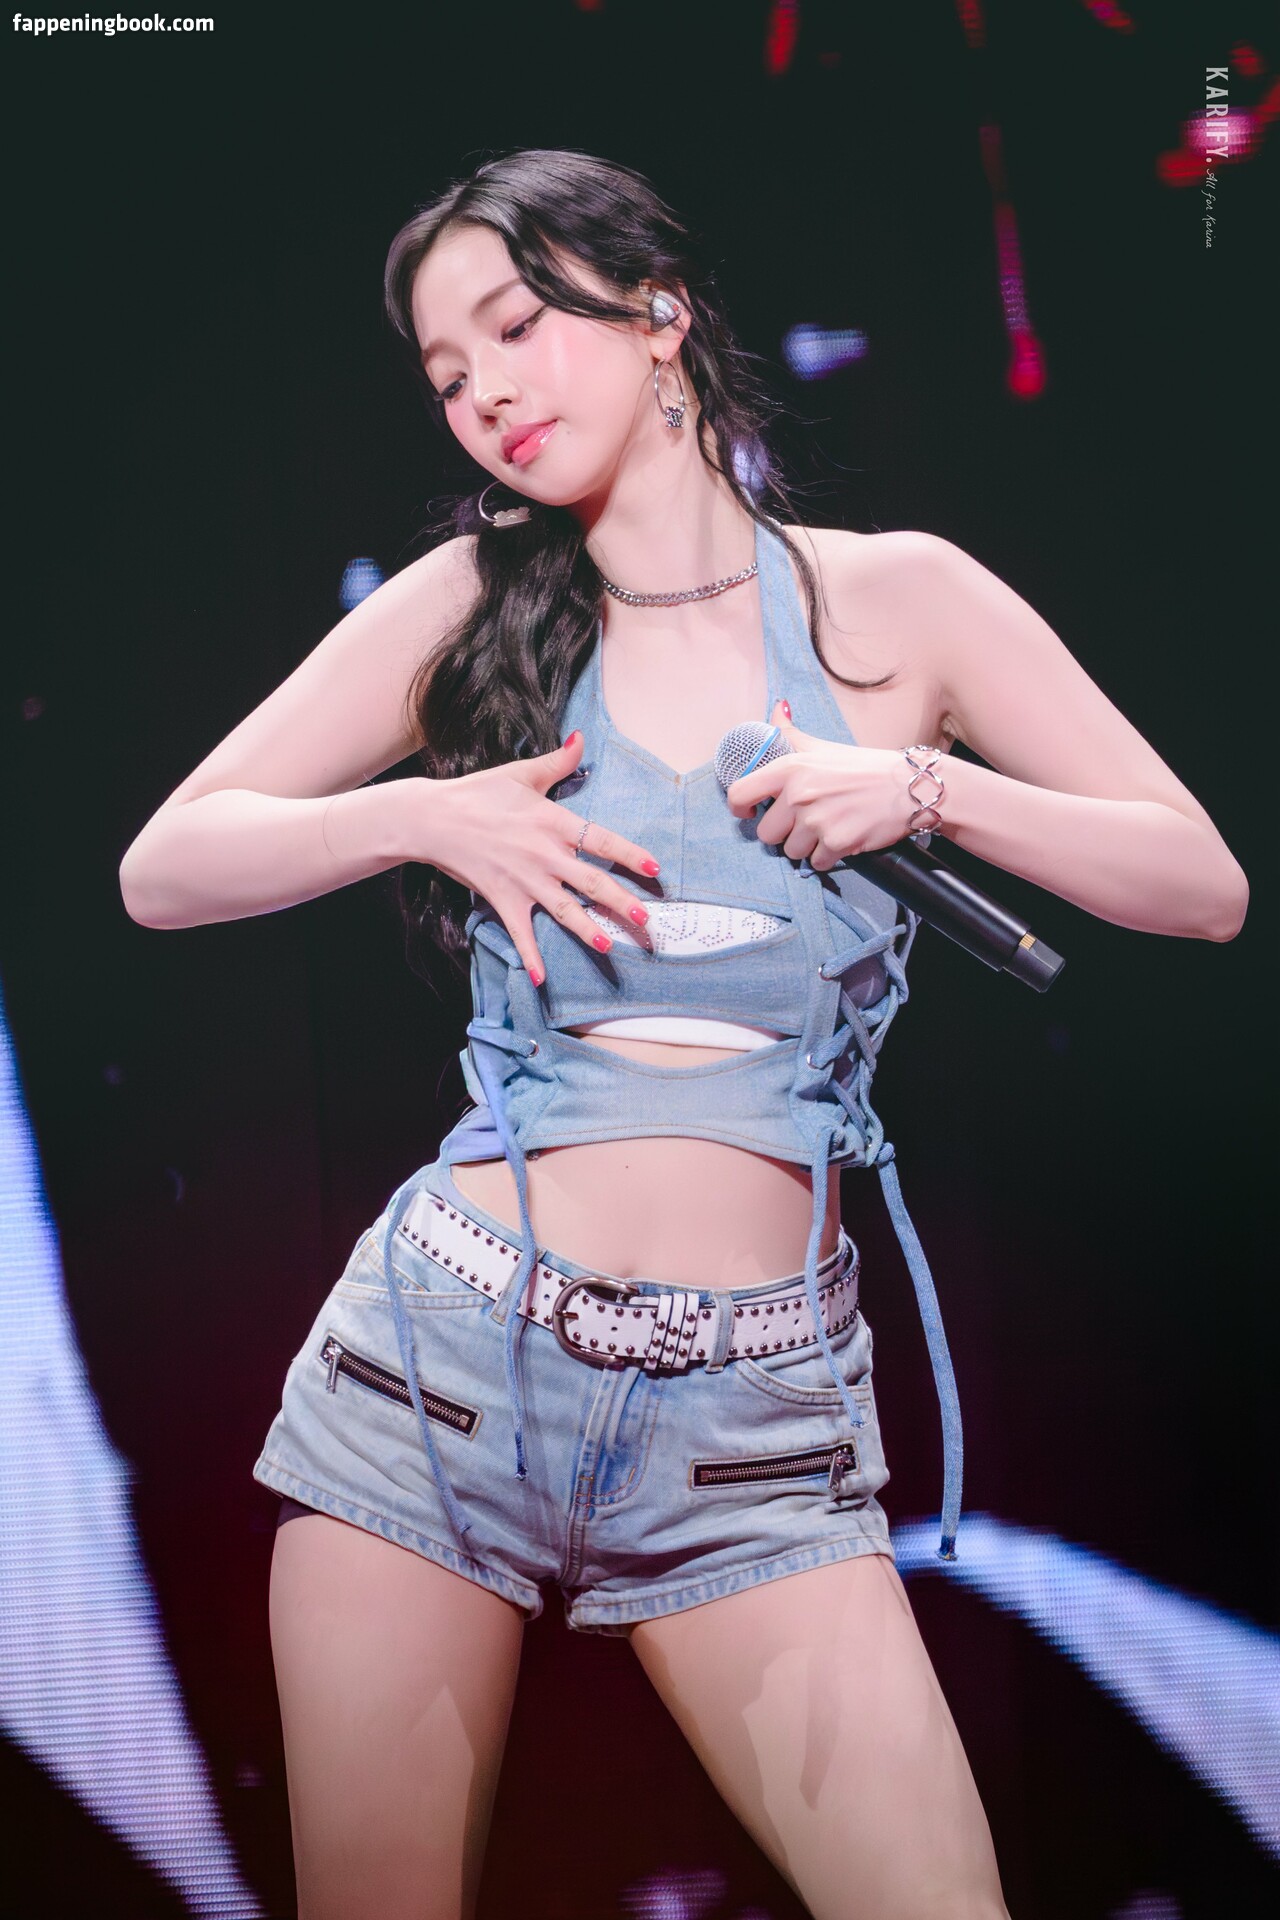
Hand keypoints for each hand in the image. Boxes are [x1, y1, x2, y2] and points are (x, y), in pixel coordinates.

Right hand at [412, 731, 659, 984]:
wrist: (433, 819)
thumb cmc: (478, 793)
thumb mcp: (521, 773)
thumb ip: (558, 762)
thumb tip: (582, 739)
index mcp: (553, 822)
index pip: (602, 840)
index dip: (630, 856)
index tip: (655, 870)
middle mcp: (544, 855)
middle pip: (592, 883)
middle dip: (622, 904)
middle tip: (648, 922)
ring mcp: (524, 881)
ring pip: (564, 910)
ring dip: (588, 931)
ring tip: (610, 946)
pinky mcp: (502, 899)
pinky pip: (520, 933)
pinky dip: (530, 956)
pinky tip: (540, 979)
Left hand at [725, 700, 916, 871]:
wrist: (908, 787)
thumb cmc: (864, 768)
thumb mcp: (823, 747)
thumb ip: (792, 734)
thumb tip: (776, 709)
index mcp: (790, 768)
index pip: (740, 793)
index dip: (739, 808)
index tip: (749, 812)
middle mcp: (799, 795)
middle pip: (766, 834)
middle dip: (783, 833)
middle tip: (805, 822)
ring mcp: (817, 821)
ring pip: (790, 851)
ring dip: (806, 846)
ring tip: (827, 828)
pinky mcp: (836, 843)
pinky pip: (816, 862)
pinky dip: (827, 856)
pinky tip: (842, 838)